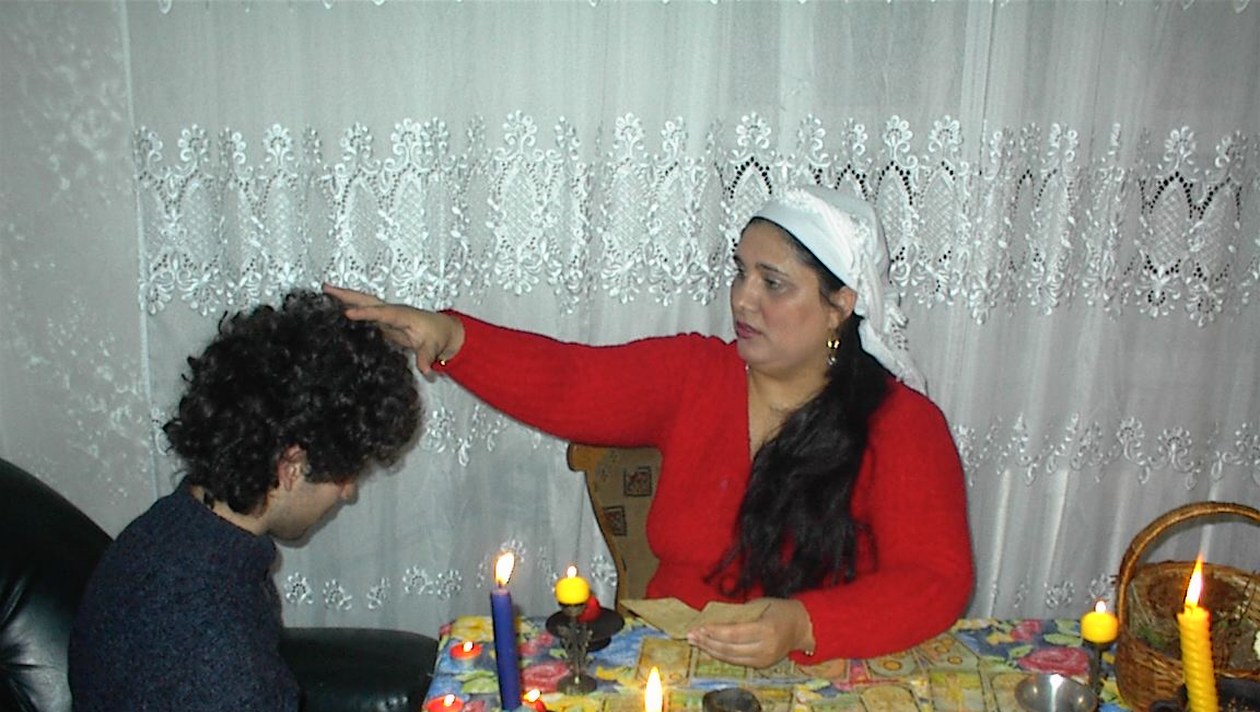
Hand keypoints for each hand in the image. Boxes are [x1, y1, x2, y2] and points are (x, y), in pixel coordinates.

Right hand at [322, 284, 464, 375]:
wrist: (442, 330)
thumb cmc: (438, 335)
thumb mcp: (434, 347)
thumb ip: (426, 357)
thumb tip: (425, 370)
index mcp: (403, 315)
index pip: (381, 313)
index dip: (365, 313)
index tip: (348, 313)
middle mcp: (391, 311)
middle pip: (367, 300)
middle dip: (347, 295)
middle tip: (326, 288)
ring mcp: (386, 314)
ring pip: (363, 303)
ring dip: (345, 297)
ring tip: (324, 291)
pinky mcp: (382, 321)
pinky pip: (363, 312)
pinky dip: (349, 306)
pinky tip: (334, 307)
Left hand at [685, 598, 814, 668]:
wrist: (802, 627)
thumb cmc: (779, 610)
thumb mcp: (759, 605)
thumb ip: (739, 614)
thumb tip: (713, 618)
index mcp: (766, 630)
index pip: (734, 634)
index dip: (714, 632)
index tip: (699, 627)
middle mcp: (766, 648)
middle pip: (730, 648)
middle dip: (708, 642)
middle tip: (691, 635)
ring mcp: (764, 659)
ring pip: (731, 658)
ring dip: (711, 650)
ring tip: (696, 642)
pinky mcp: (762, 665)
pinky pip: (737, 661)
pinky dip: (721, 655)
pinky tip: (709, 648)